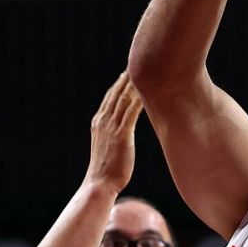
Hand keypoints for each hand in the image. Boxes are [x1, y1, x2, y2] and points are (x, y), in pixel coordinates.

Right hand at [85, 72, 142, 191]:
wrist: (99, 183)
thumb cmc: (106, 170)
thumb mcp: (108, 148)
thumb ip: (114, 137)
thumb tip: (123, 135)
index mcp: (98, 122)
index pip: (109, 97)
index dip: (118, 84)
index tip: (128, 73)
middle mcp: (103, 120)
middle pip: (116, 93)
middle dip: (126, 78)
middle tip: (137, 63)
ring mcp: (111, 127)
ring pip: (123, 99)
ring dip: (134, 84)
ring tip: (145, 71)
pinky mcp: (121, 134)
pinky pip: (131, 111)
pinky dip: (139, 99)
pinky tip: (149, 91)